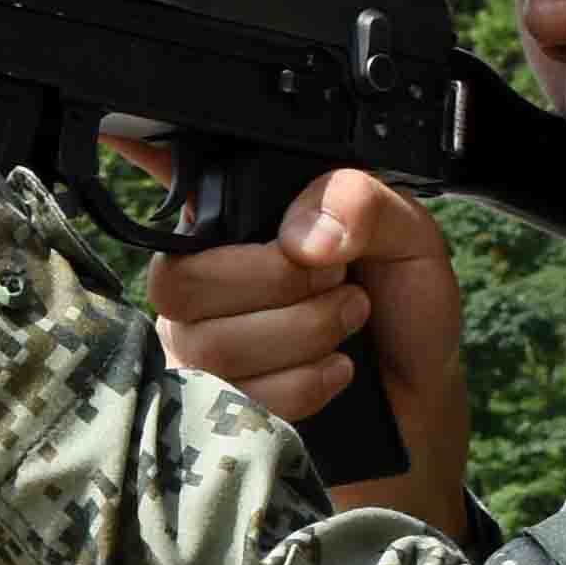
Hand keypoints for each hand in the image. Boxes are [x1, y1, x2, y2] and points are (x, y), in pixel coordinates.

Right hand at [141, 160, 474, 525]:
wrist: (420, 398)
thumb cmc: (402, 309)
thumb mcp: (407, 236)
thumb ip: (362, 204)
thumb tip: (302, 239)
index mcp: (235, 222)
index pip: (166, 185)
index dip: (145, 159)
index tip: (153, 152)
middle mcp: (199, 284)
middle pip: (180, 283)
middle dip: (277, 283)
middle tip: (338, 280)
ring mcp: (196, 351)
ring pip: (212, 347)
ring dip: (303, 332)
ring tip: (350, 321)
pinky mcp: (214, 412)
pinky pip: (235, 398)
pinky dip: (303, 383)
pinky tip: (336, 369)